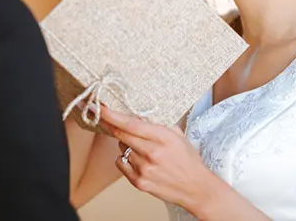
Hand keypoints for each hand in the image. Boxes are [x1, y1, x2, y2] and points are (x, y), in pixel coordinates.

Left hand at [99, 106, 223, 214]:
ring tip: (142, 148)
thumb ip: (158, 124)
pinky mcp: (139, 182)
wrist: (196, 188)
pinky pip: (120, 163)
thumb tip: (137, 113)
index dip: (112, 115)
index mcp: (162, 137)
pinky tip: (138, 160)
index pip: (130, 123)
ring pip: (121, 148)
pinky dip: (125, 159)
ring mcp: (144, 168)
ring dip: (126, 144)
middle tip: (102, 117)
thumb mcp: (177, 135)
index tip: (100, 108)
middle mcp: (152, 152)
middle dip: (110, 125)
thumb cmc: (188, 160)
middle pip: (121, 135)